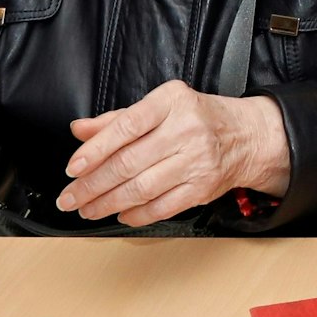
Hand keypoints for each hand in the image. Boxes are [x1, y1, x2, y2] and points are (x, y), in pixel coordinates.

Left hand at [58, 80, 289, 225]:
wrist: (247, 136)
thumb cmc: (198, 118)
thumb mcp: (161, 107)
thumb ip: (118, 119)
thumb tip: (79, 130)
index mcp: (172, 101)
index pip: (127, 125)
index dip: (96, 149)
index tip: (73, 168)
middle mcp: (186, 129)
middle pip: (129, 162)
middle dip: (92, 185)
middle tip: (69, 197)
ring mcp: (197, 160)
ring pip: (141, 188)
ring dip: (107, 203)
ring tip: (87, 209)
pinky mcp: (203, 187)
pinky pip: (161, 207)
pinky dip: (136, 214)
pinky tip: (119, 214)